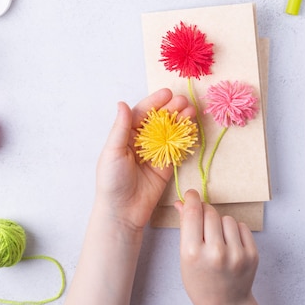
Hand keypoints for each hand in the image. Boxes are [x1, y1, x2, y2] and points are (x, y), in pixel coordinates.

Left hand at [95, 88, 194, 232]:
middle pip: (159, 120)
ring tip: (191, 111)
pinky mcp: (166, 166)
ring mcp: (155, 153)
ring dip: (181, 121)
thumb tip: (122, 103)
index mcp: (126, 135)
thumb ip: (120, 127)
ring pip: (170, 132)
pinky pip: (177, 149)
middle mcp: (141, 141)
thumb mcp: (113, 151)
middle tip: (184, 101)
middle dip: (172, 109)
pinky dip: (185, 138)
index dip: (155, 102)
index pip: (142, 113)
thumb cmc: (111, 181)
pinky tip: (192, 129)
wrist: (123, 211)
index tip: (167, 93)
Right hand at [175, 190, 268, 304]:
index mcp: (193, 253)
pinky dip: (234, 232)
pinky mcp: (252, 254)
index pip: (193, 213)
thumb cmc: (200, 281)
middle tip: (203, 224)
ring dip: (221, 224)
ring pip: (227, 218)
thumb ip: (185, 227)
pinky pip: (241, 226)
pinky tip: (229, 245)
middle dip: (204, 213)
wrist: (225, 304)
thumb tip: (182, 202)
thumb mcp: (185, 257)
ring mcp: (236, 254)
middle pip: (210, 212)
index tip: (192, 194)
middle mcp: (216, 253)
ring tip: (217, 241)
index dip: (192, 199)